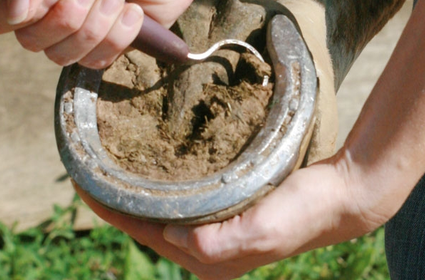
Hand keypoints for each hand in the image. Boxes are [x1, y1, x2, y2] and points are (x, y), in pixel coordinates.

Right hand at [0, 0, 210, 68]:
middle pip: (30, 41)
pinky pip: (94, 62)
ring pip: (62, 56)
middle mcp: (41, 12)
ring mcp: (70, 34)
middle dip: (71, 14)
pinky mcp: (99, 51)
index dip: (28, 11)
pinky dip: (119, 35)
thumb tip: (14, 13)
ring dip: (98, 23)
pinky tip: (132, 13)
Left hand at [74, 155, 389, 279]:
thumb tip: (175, 236)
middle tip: (91, 166)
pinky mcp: (228, 215)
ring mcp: (217, 234)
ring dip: (138, 191)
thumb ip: (219, 241)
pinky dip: (163, 185)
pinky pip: (184, 200)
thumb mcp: (263, 229)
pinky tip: (155, 167)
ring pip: (164, 211)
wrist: (342, 197)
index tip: (82, 180)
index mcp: (209, 260)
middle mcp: (208, 252)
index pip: (146, 232)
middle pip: (149, 223)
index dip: (112, 209)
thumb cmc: (305, 212)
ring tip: (114, 164)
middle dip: (118, 200)